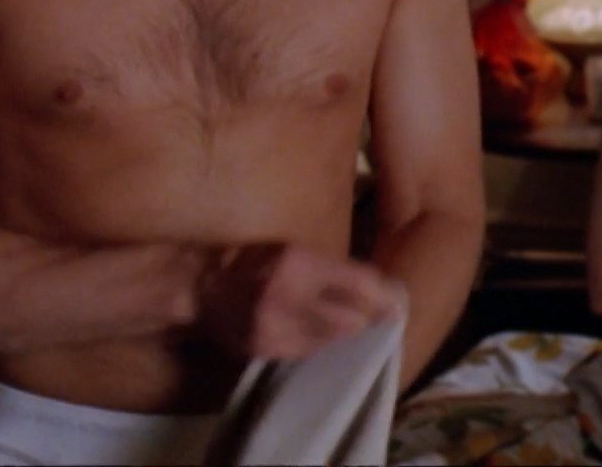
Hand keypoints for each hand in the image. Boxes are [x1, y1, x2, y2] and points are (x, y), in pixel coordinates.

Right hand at [194, 242, 401, 360]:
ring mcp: (276, 327)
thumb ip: (332, 270)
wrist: (204, 288)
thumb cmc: (254, 261)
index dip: (383, 297)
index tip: (396, 305)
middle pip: (351, 320)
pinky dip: (319, 344)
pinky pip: (308, 352)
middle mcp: (288, 295)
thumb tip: (376, 288)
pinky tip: (319, 334)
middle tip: (377, 319)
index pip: (358, 284)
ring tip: (350, 325)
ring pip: (332, 339)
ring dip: (345, 334)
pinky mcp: (266, 348)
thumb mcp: (294, 251)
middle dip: (366, 320)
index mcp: (298, 262)